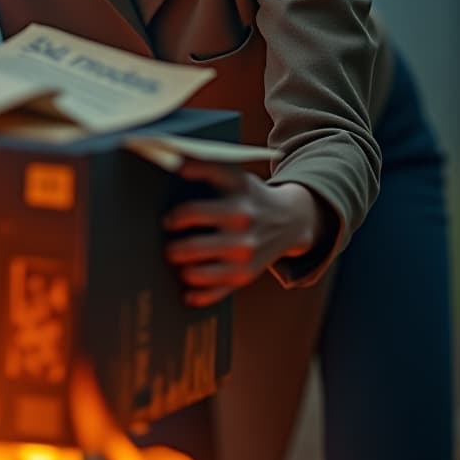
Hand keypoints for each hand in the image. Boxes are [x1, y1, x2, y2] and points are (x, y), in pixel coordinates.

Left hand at [163, 162, 326, 306]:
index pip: (195, 209)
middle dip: (174, 250)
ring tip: (179, 263)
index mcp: (236, 197)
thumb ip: (204, 166)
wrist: (291, 219)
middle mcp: (242, 226)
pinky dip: (200, 295)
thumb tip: (173, 163)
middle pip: (194, 246)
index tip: (168, 221)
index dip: (177, 217)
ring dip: (184, 270)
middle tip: (168, 247)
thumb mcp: (234, 175)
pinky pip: (218, 291)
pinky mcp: (247, 275)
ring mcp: (246, 254)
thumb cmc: (250, 195)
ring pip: (201, 272)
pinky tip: (187, 292)